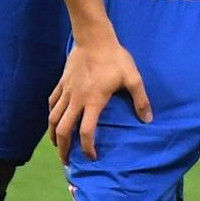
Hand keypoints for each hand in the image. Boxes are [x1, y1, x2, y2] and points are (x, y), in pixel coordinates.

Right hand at [48, 34, 149, 161]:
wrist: (94, 39)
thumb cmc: (115, 58)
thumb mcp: (133, 78)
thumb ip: (141, 100)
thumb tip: (148, 120)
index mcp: (93, 101)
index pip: (86, 131)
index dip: (88, 147)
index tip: (92, 157)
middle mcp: (76, 100)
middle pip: (63, 130)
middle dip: (64, 148)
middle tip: (67, 161)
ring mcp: (66, 91)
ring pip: (53, 118)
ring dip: (54, 135)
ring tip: (58, 145)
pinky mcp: (61, 83)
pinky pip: (52, 103)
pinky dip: (51, 114)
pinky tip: (54, 120)